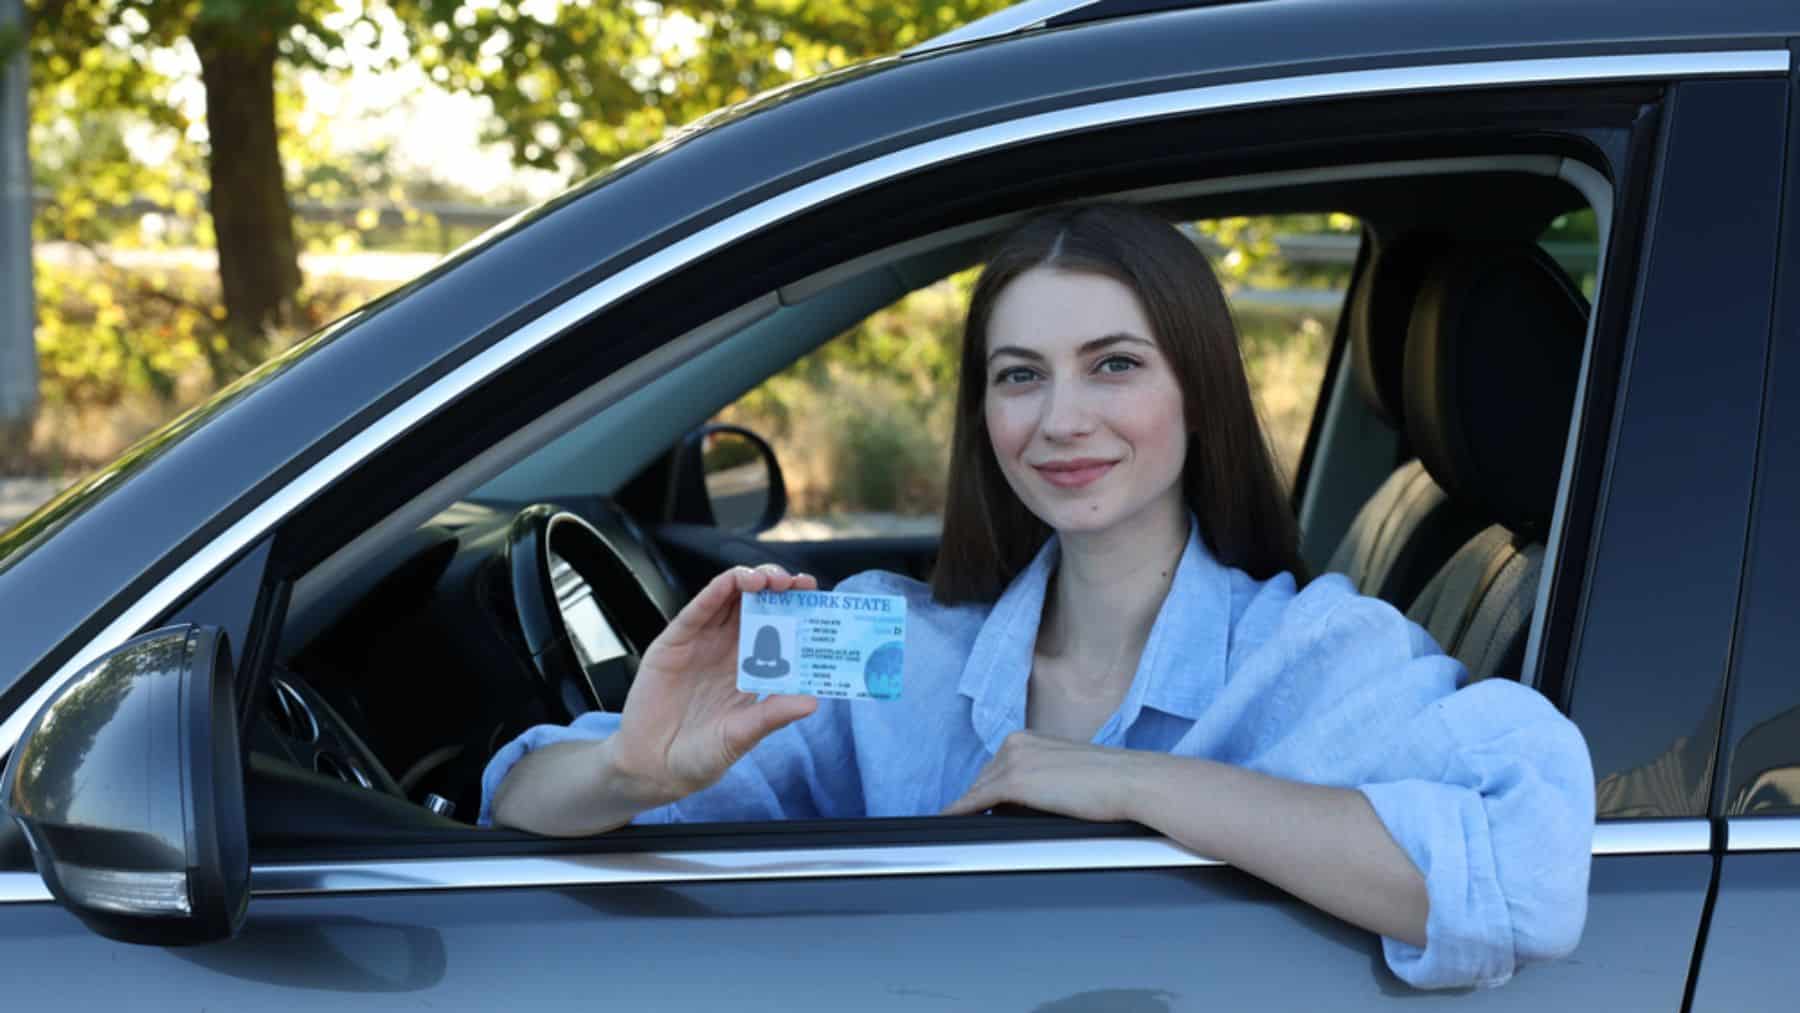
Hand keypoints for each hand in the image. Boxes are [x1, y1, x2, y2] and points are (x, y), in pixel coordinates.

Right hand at [604, 563, 820, 804]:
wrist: (655, 769)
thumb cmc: (701, 755)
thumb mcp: (743, 735)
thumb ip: (772, 715)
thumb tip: (813, 701)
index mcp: (749, 667)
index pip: (777, 627)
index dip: (795, 607)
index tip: (815, 596)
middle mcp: (727, 649)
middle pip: (755, 604)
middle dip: (778, 586)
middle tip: (796, 583)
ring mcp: (700, 643)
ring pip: (727, 599)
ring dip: (749, 580)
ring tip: (769, 579)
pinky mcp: (673, 644)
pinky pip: (696, 612)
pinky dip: (714, 592)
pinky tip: (732, 583)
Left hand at [941, 731, 1145, 822]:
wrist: (1130, 781)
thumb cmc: (1108, 783)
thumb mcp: (1065, 772)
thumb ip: (1040, 779)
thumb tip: (1021, 804)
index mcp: (1028, 738)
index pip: (995, 769)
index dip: (986, 794)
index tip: (977, 809)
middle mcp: (1015, 743)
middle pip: (982, 781)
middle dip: (978, 804)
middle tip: (971, 826)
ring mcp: (1012, 760)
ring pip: (977, 792)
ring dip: (969, 812)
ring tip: (960, 832)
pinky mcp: (1013, 781)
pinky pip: (975, 801)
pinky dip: (960, 813)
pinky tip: (949, 823)